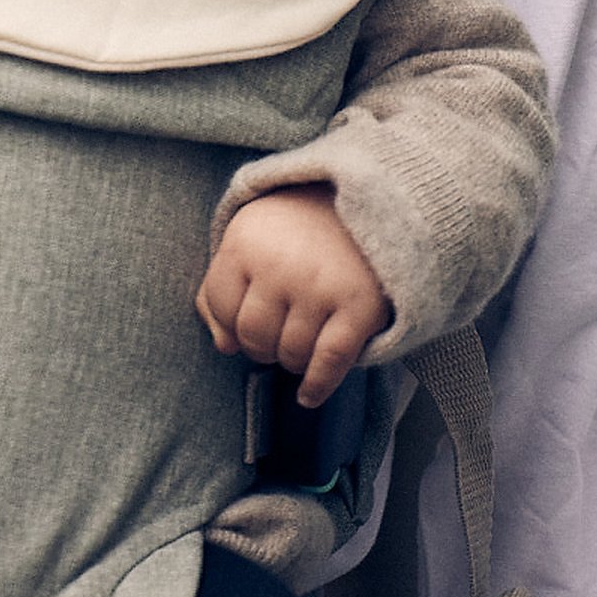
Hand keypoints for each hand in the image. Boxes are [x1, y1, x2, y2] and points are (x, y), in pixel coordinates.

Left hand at [198, 188, 393, 408]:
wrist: (375, 200)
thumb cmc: (302, 227)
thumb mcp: (251, 236)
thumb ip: (222, 285)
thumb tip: (223, 346)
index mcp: (245, 242)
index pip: (221, 306)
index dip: (230, 323)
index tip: (245, 324)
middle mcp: (279, 265)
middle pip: (254, 336)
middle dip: (261, 348)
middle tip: (276, 340)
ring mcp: (319, 286)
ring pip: (291, 353)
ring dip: (292, 362)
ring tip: (300, 347)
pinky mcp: (359, 305)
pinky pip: (329, 361)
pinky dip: (317, 385)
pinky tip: (308, 396)